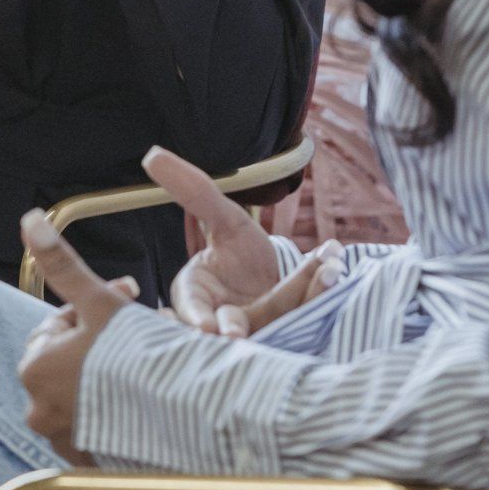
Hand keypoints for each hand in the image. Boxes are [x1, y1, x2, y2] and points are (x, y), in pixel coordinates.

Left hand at [16, 209, 138, 460]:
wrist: (182, 419)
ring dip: (109, 375)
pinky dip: (117, 410)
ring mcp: (64, 441)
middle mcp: (39, 411)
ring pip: (86, 393)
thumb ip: (62, 263)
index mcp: (34, 368)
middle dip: (102, 341)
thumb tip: (29, 220)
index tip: (127, 299)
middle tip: (139, 331)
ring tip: (146, 363)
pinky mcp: (90, 464)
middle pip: (71, 361)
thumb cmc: (138, 359)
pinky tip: (145, 397)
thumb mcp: (99, 302)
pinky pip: (100, 426)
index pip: (58, 326)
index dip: (93, 307)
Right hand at [151, 146, 343, 337]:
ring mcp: (262, 332)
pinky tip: (334, 264)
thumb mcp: (222, 219)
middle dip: (240, 325)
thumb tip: (154, 155)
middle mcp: (228, 323)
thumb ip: (194, 192)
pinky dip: (322, 289)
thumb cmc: (237, 254)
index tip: (208, 328)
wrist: (274, 279)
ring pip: (278, 318)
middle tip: (238, 332)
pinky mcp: (293, 334)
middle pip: (235, 325)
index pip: (191, 310)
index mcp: (198, 299)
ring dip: (303, 292)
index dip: (196, 320)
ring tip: (327, 268)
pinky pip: (308, 315)